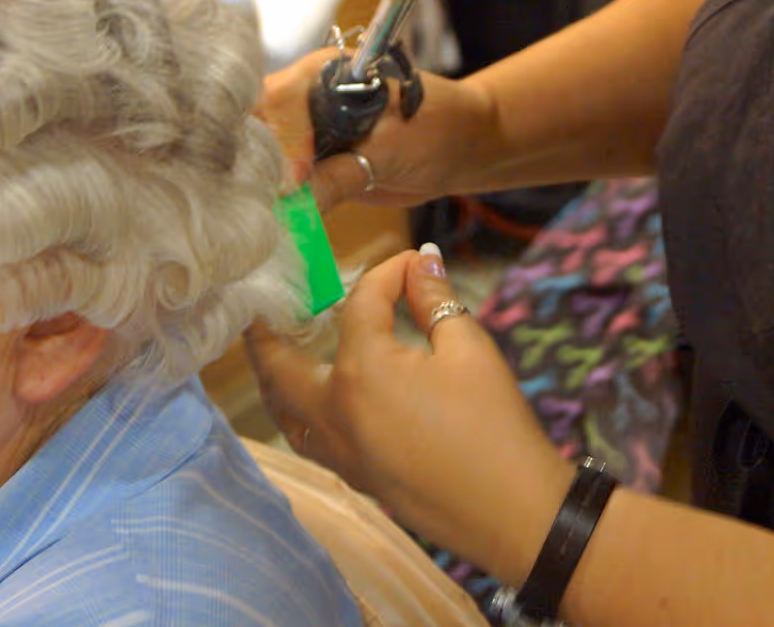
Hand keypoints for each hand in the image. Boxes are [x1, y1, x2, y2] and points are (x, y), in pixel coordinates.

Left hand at [245, 246, 571, 584]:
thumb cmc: (494, 424)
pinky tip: (319, 401)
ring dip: (274, 378)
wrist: (513, 513)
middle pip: (279, 366)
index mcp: (361, 371)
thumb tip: (422, 261)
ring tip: (277, 352)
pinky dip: (300, 412)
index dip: (388, 273)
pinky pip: (308, 438)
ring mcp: (339, 452)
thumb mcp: (470, 349)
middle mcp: (334, 413)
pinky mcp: (355, 478)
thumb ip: (435, 301)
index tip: (414, 261)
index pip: (360, 303)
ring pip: (284, 410)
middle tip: (260, 310)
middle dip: (266, 334)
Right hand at [260, 49, 493, 210]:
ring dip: (260, 189)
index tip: (292, 182)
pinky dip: (277, 205)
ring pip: (260, 159)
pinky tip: (276, 224)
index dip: (279, 142)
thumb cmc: (434, 128)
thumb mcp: (389, 149)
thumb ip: (341, 173)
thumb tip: (292, 203)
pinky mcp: (307, 165)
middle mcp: (300, 98)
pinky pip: (279, 185)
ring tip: (263, 220)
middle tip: (261, 206)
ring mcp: (300, 132)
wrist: (458, 147)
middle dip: (254, 165)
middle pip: (255, 128)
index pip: (278, 102)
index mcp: (319, 74)